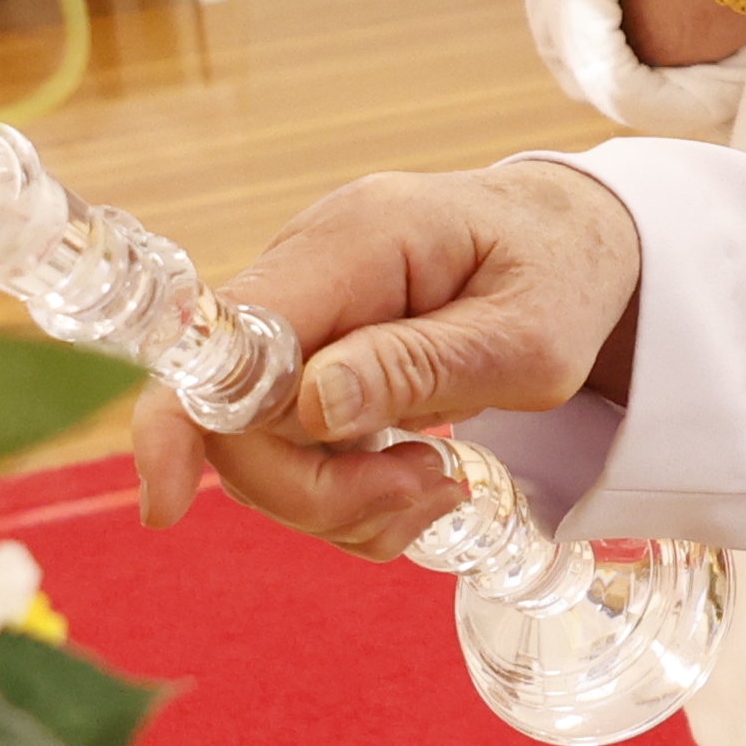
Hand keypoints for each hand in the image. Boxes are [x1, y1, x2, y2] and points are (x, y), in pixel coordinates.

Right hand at [129, 161, 642, 555]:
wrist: (577, 240)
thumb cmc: (564, 277)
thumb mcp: (530, 338)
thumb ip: (423, 367)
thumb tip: (311, 406)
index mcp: (358, 240)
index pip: (228, 335)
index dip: (186, 420)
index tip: (168, 506)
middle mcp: (310, 266)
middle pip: (237, 414)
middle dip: (315, 489)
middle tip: (425, 492)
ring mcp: (306, 312)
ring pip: (262, 447)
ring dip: (342, 499)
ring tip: (440, 484)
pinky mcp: (314, 355)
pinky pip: (295, 446)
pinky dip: (348, 492)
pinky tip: (420, 480)